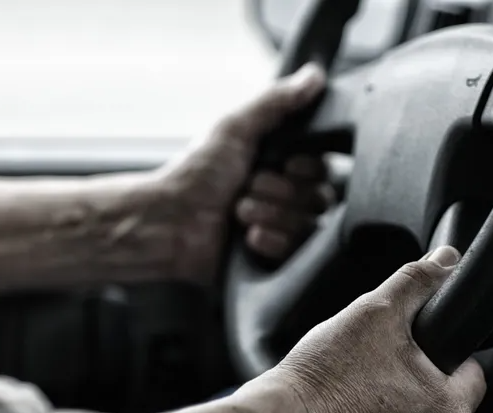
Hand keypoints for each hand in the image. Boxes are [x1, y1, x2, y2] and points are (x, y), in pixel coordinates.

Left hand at [159, 63, 332, 283]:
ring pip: (309, 226)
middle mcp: (284, 197)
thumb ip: (276, 101)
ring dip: (272, 215)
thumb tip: (314, 74)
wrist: (168, 223)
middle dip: (282, 193)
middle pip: (320, 198)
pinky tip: (247, 237)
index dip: (308, 168)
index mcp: (280, 164)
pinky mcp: (273, 259)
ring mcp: (280, 229)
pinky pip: (297, 253)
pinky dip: (271, 241)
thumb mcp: (235, 128)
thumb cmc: (195, 174)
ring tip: (239, 211)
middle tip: (249, 187)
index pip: (324, 169)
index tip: (286, 164)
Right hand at [244, 246, 486, 412]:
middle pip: (438, 397)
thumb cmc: (325, 381)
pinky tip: (339, 410)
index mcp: (449, 411)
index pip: (471, 371)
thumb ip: (416, 281)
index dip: (442, 348)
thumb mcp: (375, 312)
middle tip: (372, 358)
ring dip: (389, 403)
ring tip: (351, 384)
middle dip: (411, 375)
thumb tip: (447, 260)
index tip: (411, 341)